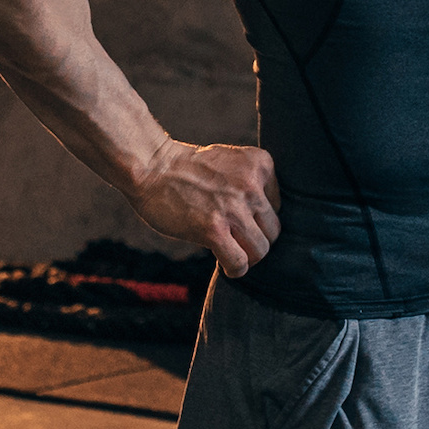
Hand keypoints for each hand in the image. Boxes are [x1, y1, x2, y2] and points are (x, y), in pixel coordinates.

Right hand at [134, 141, 281, 277]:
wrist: (151, 167)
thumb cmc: (187, 168)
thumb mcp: (231, 160)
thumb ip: (252, 181)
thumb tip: (265, 219)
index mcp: (260, 164)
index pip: (277, 206)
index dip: (257, 217)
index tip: (239, 219)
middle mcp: (252, 185)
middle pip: (273, 230)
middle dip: (256, 239)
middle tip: (236, 241)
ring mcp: (233, 208)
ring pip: (261, 249)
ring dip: (247, 256)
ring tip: (232, 253)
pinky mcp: (214, 229)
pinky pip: (240, 262)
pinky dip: (235, 269)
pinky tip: (225, 265)